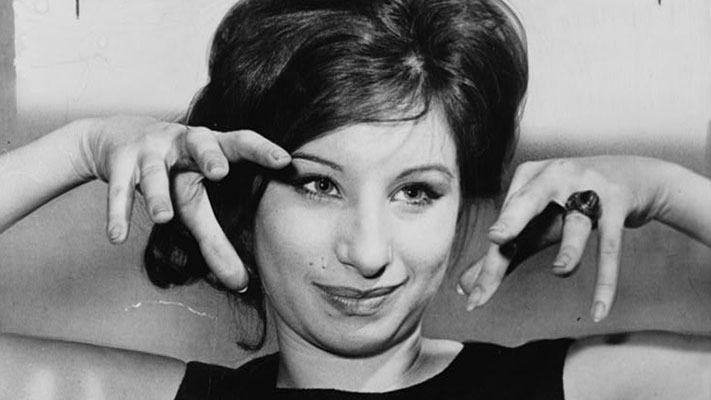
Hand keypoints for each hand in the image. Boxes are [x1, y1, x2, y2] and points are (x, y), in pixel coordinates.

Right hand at [80, 116, 289, 290]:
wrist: (114, 140)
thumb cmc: (172, 170)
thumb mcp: (196, 194)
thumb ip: (217, 237)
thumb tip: (241, 284)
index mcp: (211, 145)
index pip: (241, 143)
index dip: (262, 150)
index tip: (284, 160)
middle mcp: (183, 142)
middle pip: (199, 143)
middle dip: (210, 156)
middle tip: (219, 171)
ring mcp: (150, 150)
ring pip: (155, 172)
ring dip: (158, 194)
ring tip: (163, 217)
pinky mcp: (119, 162)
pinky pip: (118, 189)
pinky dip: (117, 213)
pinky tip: (117, 237)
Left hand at [458, 156, 667, 320]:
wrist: (636, 176)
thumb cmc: (573, 202)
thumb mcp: (537, 223)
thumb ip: (504, 254)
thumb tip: (465, 286)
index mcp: (527, 178)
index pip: (504, 224)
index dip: (490, 263)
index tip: (475, 297)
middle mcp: (554, 176)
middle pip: (528, 201)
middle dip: (512, 219)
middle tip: (496, 238)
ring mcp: (589, 185)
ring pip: (575, 221)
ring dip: (569, 249)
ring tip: (559, 272)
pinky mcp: (618, 202)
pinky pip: (611, 245)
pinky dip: (606, 280)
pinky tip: (598, 310)